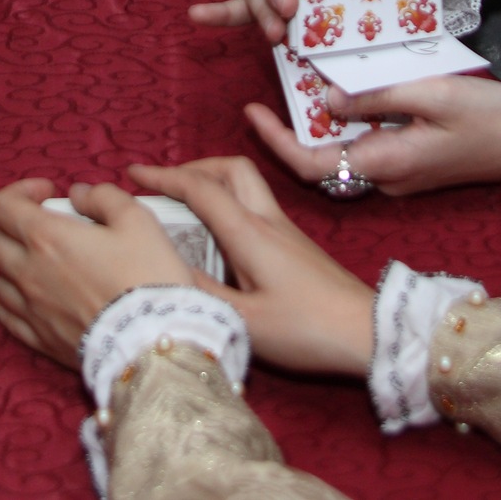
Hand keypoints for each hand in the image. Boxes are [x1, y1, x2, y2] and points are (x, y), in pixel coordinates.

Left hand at [0, 176, 206, 370]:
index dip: (20, 191)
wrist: (152, 342)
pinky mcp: (39, 339)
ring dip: (10, 264)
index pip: (2, 205)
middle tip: (42, 226)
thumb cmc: (146, 277)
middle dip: (11, 225)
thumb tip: (78, 193)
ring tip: (36, 261)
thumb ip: (103, 197)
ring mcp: (30, 310)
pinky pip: (5, 316)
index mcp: (46, 238)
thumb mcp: (137, 220)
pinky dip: (5, 300)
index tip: (48, 194)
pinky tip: (16, 295)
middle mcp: (28, 273)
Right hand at [129, 157, 374, 375]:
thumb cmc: (307, 329)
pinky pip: (255, 204)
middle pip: (230, 168)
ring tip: (183, 204)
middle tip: (162, 185)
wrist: (368, 332)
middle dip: (192, 167)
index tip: (132, 173)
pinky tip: (218, 233)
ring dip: (212, 180)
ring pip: (246, 183)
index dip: (163, 177)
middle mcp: (268, 221)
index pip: (200, 189)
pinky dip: (228, 201)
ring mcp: (286, 230)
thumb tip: (164, 269)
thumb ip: (202, 293)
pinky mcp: (296, 244)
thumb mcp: (245, 322)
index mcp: (250, 233)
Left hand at [245, 74, 500, 195]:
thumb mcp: (432, 93)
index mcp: (385, 164)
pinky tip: (351, 91)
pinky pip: (370, 148)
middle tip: (274, 85)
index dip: (274, 140)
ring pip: (346, 151)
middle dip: (294, 127)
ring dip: (324, 122)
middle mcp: (386, 178)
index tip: (251, 110)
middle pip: (322, 158)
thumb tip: (325, 97)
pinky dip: (352, 122)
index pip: (310, 163)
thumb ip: (376, 95)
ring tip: (305, 78)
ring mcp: (401, 176)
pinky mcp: (415, 166)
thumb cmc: (491, 117)